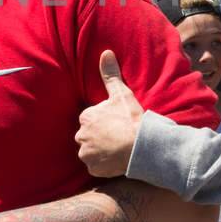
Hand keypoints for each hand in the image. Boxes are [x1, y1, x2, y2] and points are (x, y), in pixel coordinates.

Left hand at [75, 50, 144, 176]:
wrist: (140, 145)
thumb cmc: (130, 118)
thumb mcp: (121, 93)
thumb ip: (110, 74)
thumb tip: (105, 53)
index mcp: (85, 116)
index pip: (90, 119)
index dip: (103, 121)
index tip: (116, 123)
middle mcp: (81, 135)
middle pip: (88, 135)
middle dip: (99, 136)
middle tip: (117, 136)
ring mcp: (86, 153)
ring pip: (90, 152)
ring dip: (100, 151)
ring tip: (117, 149)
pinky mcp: (93, 169)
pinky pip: (96, 167)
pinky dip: (104, 165)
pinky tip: (116, 160)